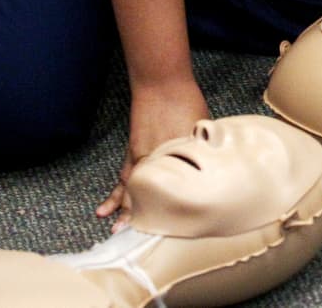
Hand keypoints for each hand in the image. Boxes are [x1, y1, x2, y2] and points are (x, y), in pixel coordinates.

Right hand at [96, 77, 209, 231]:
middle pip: (149, 193)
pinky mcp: (134, 151)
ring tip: (116, 230)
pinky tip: (105, 208)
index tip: (166, 230)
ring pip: (133, 189)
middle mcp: (156, 161)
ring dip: (126, 209)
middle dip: (143, 216)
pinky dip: (116, 193)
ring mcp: (142, 157)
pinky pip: (124, 177)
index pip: (171, 191)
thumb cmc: (186, 103)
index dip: (169, 210)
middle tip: (136, 238)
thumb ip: (204, 149)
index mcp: (174, 158)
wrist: (162, 83)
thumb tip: (216, 163)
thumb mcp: (203, 128)